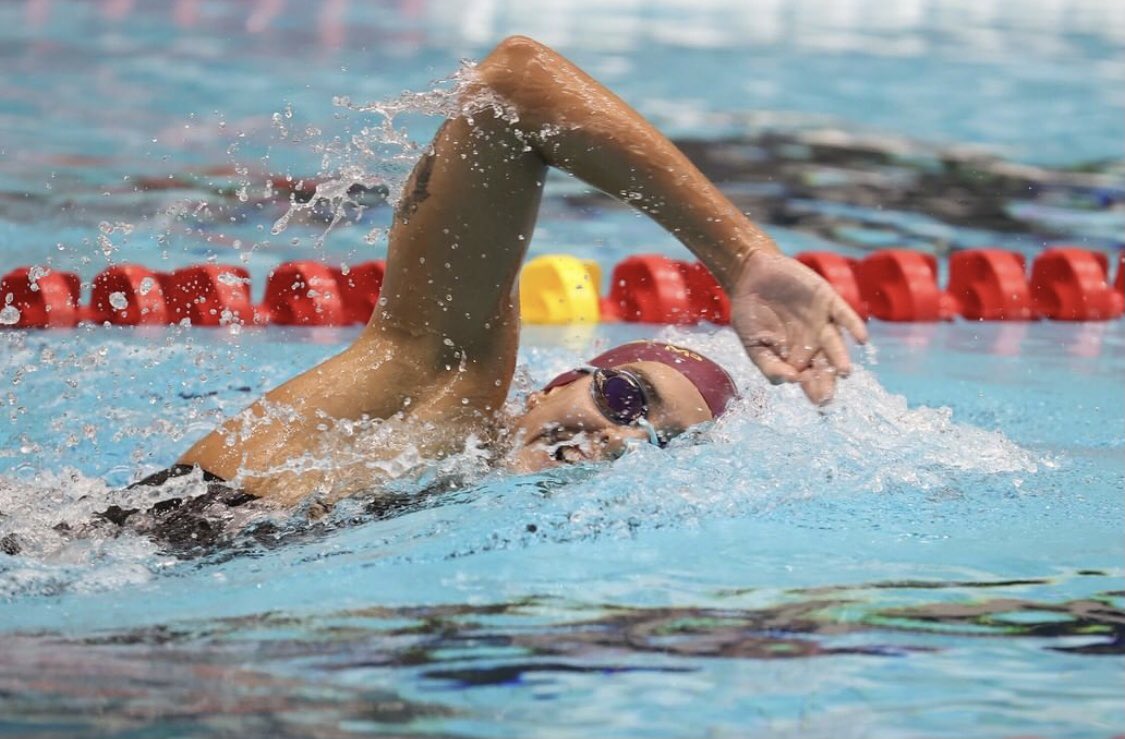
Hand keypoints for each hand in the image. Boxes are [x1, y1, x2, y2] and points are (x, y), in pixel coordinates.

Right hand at [730, 250, 867, 403]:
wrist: (750, 275)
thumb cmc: (749, 313)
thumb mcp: (753, 344)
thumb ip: (769, 365)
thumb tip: (790, 381)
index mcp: (795, 356)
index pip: (809, 378)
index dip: (813, 389)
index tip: (817, 400)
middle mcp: (812, 342)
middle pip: (825, 365)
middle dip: (828, 380)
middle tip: (828, 395)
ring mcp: (821, 322)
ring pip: (835, 344)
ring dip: (841, 358)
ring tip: (844, 372)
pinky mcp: (828, 301)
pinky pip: (845, 315)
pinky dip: (854, 326)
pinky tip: (862, 340)